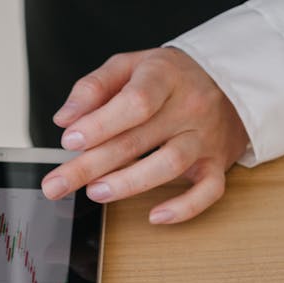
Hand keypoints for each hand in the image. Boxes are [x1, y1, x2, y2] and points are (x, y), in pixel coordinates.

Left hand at [41, 47, 249, 223]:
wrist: (227, 81)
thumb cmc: (168, 79)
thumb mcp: (129, 66)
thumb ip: (93, 87)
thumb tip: (65, 118)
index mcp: (164, 77)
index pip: (135, 102)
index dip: (100, 124)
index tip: (70, 141)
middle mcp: (189, 106)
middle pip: (138, 139)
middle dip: (91, 166)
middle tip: (56, 185)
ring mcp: (205, 137)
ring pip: (170, 164)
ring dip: (129, 183)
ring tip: (96, 192)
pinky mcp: (217, 163)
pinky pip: (209, 190)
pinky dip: (184, 207)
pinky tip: (155, 216)